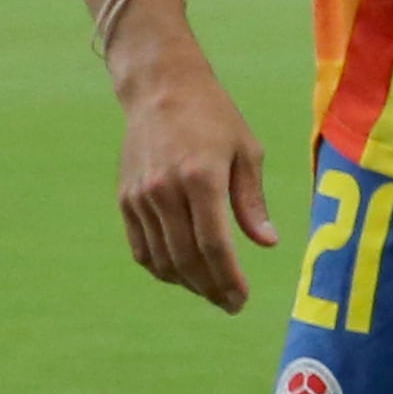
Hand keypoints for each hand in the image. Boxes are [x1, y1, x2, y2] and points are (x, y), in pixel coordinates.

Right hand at [114, 16, 274, 310]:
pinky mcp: (125, 200)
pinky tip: (183, 274)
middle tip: (230, 304)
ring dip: (186, 283)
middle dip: (210, 288)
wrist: (161, 89)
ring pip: (161, 259)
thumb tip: (266, 243)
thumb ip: (252, 201)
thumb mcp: (246, 152)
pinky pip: (141, 247)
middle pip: (186, 258)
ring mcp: (140, 198)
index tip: (242, 299)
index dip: (228, 278)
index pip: (214, 246)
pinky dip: (161, 267)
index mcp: (201, 179)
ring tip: (211, 292)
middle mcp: (165, 192)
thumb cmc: (215, 116)